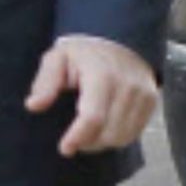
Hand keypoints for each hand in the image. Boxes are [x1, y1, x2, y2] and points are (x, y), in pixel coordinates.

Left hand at [26, 34, 157, 156]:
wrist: (119, 37)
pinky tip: (105, 127)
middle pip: (108, 134)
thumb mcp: (58, 58)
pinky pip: (134, 133)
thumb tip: (34, 105)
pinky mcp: (152, 101)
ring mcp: (143, 94)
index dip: (78, 138)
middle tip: (75, 137)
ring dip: (103, 142)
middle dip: (88, 142)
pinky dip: (118, 137)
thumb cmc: (83, 53)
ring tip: (89, 132)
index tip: (65, 148)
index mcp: (102, 75)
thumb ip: (46, 82)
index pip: (93, 118)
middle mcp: (127, 86)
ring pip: (122, 138)